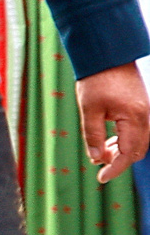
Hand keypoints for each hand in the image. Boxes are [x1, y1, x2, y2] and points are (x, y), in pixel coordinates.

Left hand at [75, 62, 149, 182]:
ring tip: (101, 151)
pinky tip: (108, 140)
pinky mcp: (141, 107)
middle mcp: (145, 116)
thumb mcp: (89, 111)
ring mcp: (145, 111)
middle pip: (138, 150)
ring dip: (121, 151)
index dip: (115, 169)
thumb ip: (93, 136)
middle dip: (119, 161)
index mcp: (133, 118)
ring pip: (139, 142)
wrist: (108, 56)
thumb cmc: (96, 81)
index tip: (101, 178)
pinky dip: (124, 140)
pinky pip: (138, 131)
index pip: (128, 154)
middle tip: (98, 163)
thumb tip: (96, 159)